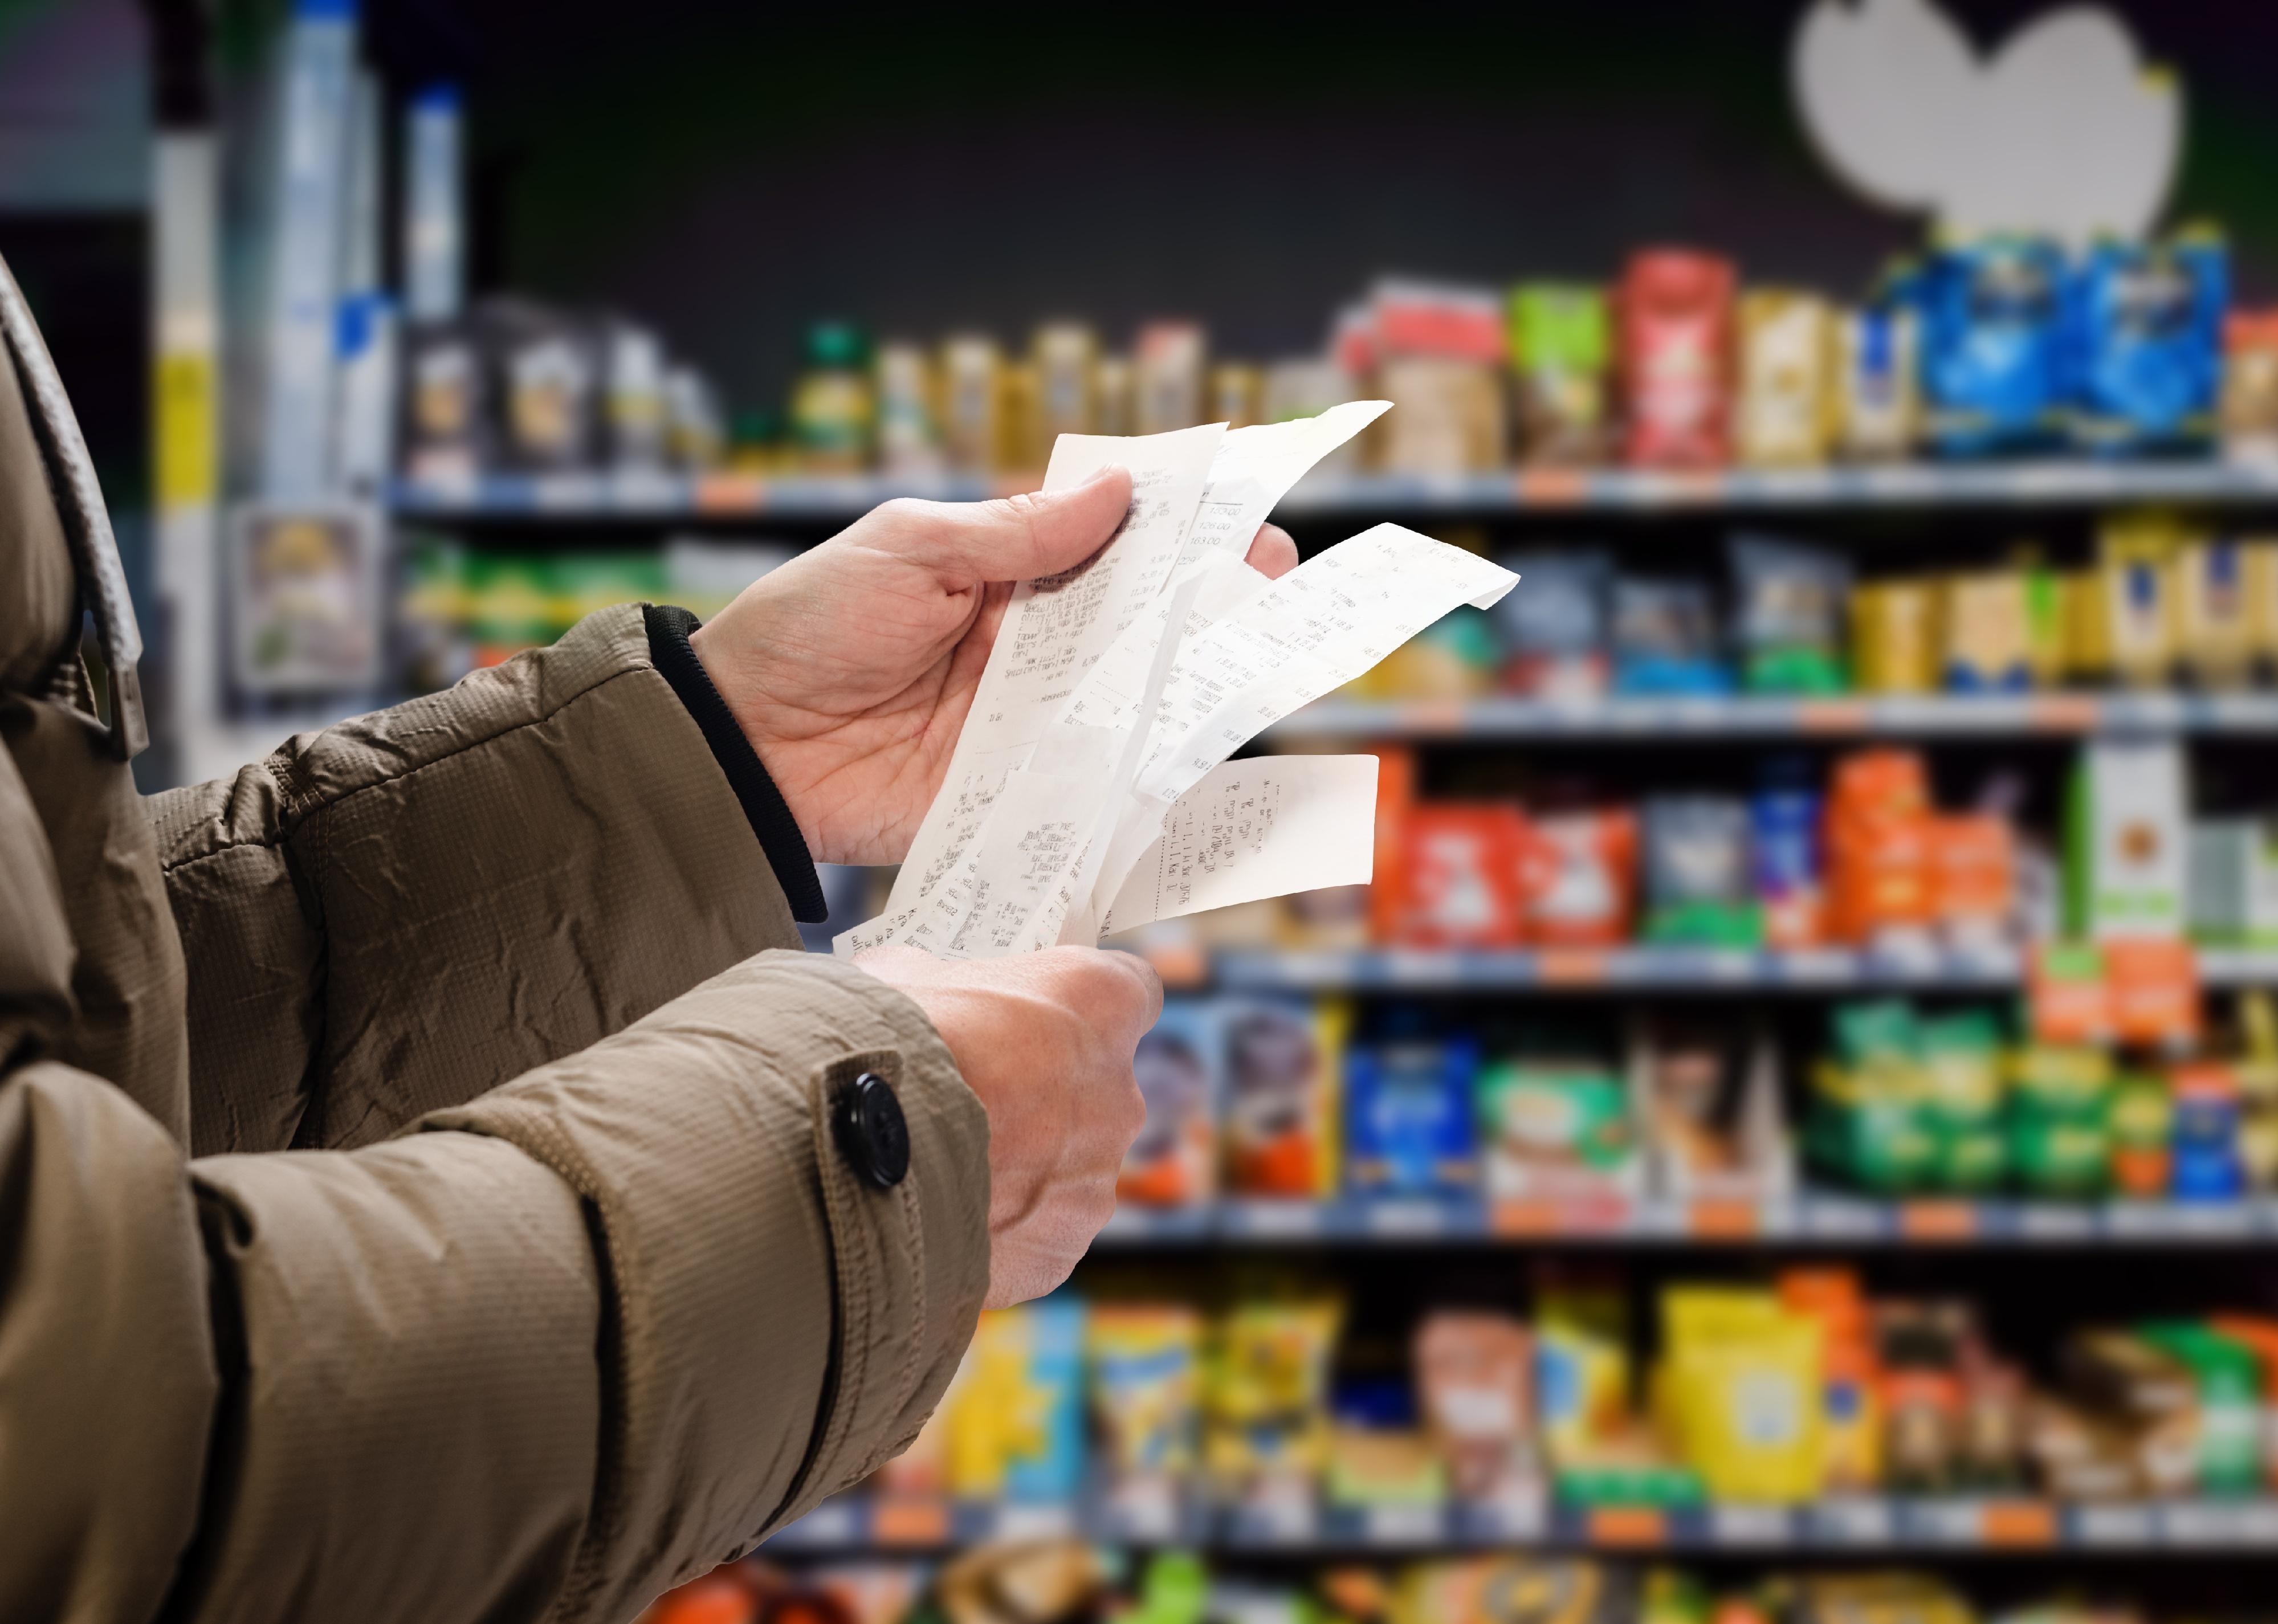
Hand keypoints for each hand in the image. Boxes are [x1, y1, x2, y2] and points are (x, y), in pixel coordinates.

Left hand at [690, 473, 1300, 864]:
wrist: (742, 744)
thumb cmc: (807, 627)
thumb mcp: (907, 550)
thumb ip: (1015, 533)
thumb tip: (1118, 490)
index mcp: (1005, 574)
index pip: (1111, 545)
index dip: (1180, 532)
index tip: (1245, 519)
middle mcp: (1030, 648)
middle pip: (1140, 625)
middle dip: (1211, 605)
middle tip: (1274, 587)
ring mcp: (1029, 723)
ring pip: (1132, 703)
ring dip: (1194, 687)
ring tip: (1260, 665)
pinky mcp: (1016, 792)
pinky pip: (1094, 784)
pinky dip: (1146, 778)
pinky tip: (1202, 763)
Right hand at [855, 943, 1160, 1307]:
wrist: (850, 1150)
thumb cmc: (888, 1041)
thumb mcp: (908, 977)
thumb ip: (946, 984)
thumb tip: (924, 992)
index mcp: (1098, 1005)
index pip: (1130, 992)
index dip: (1084, 1007)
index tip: (1046, 1017)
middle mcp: (1118, 1093)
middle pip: (1096, 1091)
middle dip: (1042, 1096)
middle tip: (972, 1101)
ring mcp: (1095, 1179)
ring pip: (1065, 1170)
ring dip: (1018, 1169)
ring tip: (940, 1169)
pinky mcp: (1060, 1249)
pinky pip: (1034, 1235)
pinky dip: (996, 1231)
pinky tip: (939, 1219)